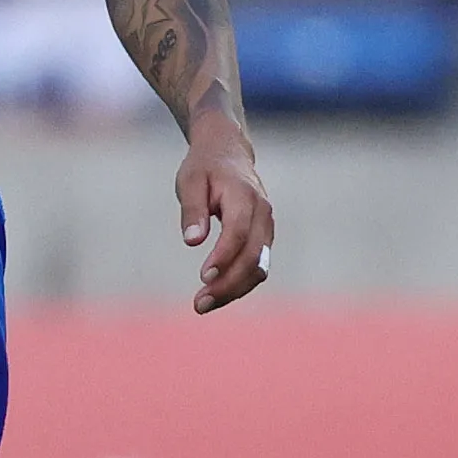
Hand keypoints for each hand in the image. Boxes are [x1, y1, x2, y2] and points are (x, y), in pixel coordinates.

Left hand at [177, 119, 273, 313]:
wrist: (227, 152)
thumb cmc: (204, 167)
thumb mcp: (190, 181)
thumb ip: (192, 210)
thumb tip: (192, 241)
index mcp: (244, 196)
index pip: (238, 233)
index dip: (224, 257)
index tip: (203, 277)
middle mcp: (263, 213)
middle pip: (252, 257)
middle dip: (228, 284)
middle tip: (199, 304)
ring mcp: (267, 227)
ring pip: (259, 267)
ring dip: (234, 290)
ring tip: (203, 304)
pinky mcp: (264, 238)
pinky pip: (257, 267)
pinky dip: (239, 284)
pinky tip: (216, 295)